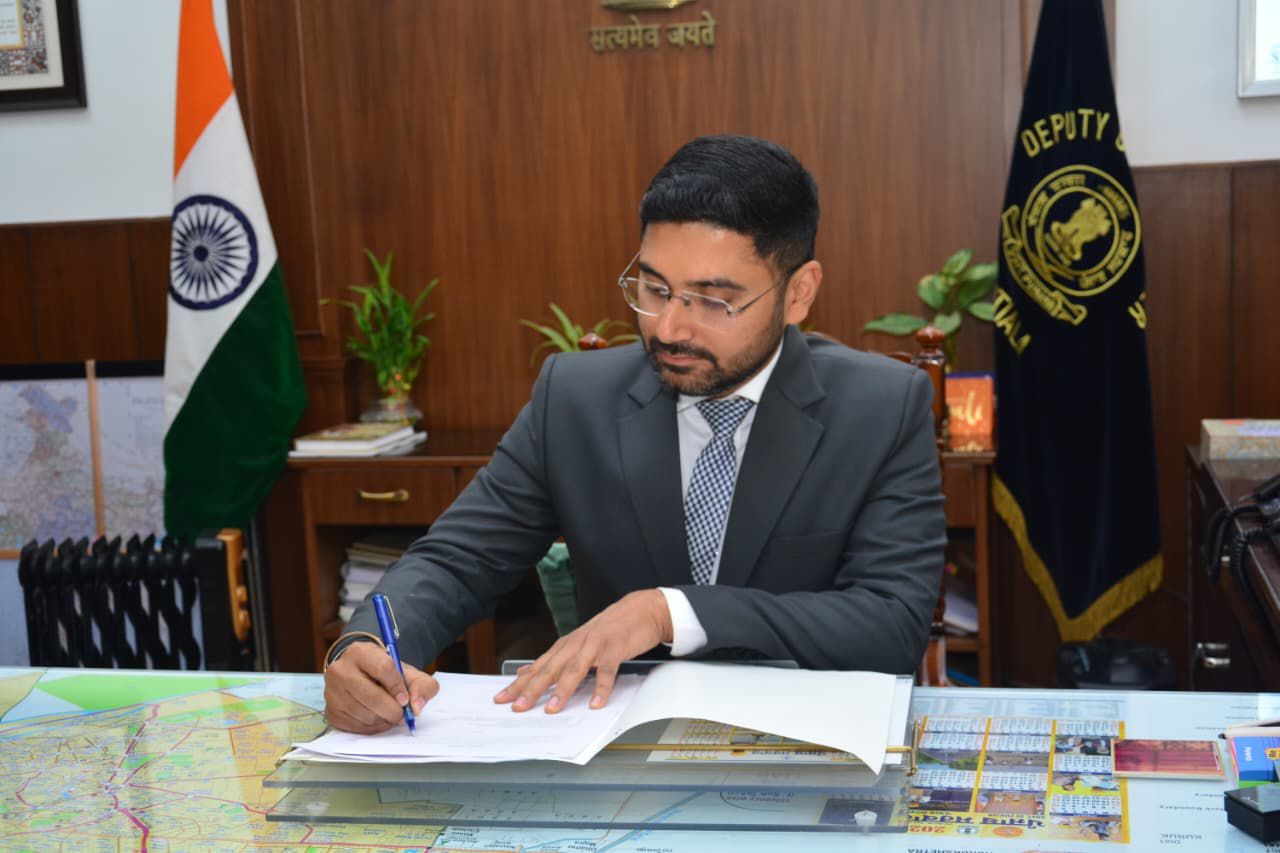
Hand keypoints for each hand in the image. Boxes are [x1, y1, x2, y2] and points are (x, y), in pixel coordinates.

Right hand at [324, 640, 438, 733]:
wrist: (362, 677)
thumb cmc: (387, 675)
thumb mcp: (408, 672)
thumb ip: (422, 686)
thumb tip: (417, 707)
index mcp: (360, 652)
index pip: (383, 668)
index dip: (398, 687)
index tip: (405, 699)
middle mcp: (340, 670)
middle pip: (372, 696)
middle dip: (393, 710)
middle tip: (402, 714)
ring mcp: (332, 692)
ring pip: (365, 714)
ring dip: (384, 720)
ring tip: (390, 714)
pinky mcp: (330, 711)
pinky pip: (356, 727)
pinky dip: (373, 728)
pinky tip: (378, 718)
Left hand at [494, 589, 672, 712]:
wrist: (641, 609)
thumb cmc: (610, 628)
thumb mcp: (578, 641)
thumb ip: (555, 657)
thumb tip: (527, 670)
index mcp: (566, 645)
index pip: (537, 667)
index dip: (519, 683)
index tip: (501, 698)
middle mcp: (577, 644)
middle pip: (550, 669)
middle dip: (532, 689)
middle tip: (518, 707)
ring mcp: (595, 645)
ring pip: (575, 669)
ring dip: (562, 690)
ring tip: (552, 709)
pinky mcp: (615, 648)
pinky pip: (607, 671)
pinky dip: (601, 687)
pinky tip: (596, 703)